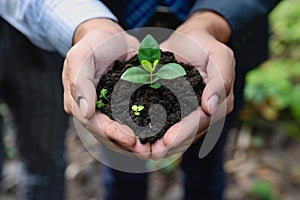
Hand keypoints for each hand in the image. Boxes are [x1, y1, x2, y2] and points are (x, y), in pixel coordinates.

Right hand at [62, 19, 150, 158]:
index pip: (94, 124)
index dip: (111, 134)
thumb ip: (79, 82)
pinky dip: (143, 128)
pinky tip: (156, 134)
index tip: (130, 140)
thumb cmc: (93, 43)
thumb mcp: (82, 56)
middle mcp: (94, 110)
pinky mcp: (125, 103)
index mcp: (79, 103)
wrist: (109, 35)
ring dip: (136, 142)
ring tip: (153, 148)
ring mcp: (110, 108)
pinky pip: (134, 119)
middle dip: (126, 144)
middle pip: (108, 134)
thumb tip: (83, 113)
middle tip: (146, 151)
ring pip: (121, 131)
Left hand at [150, 11, 235, 159]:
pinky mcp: (170, 106)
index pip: (201, 121)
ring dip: (158, 143)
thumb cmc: (205, 45)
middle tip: (151, 153)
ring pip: (173, 131)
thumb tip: (211, 108)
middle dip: (169, 145)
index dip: (185, 132)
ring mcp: (186, 110)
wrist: (189, 39)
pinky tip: (137, 136)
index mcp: (217, 103)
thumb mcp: (219, 56)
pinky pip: (161, 120)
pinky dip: (150, 129)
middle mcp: (202, 111)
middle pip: (186, 133)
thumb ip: (221, 80)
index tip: (168, 140)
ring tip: (141, 151)